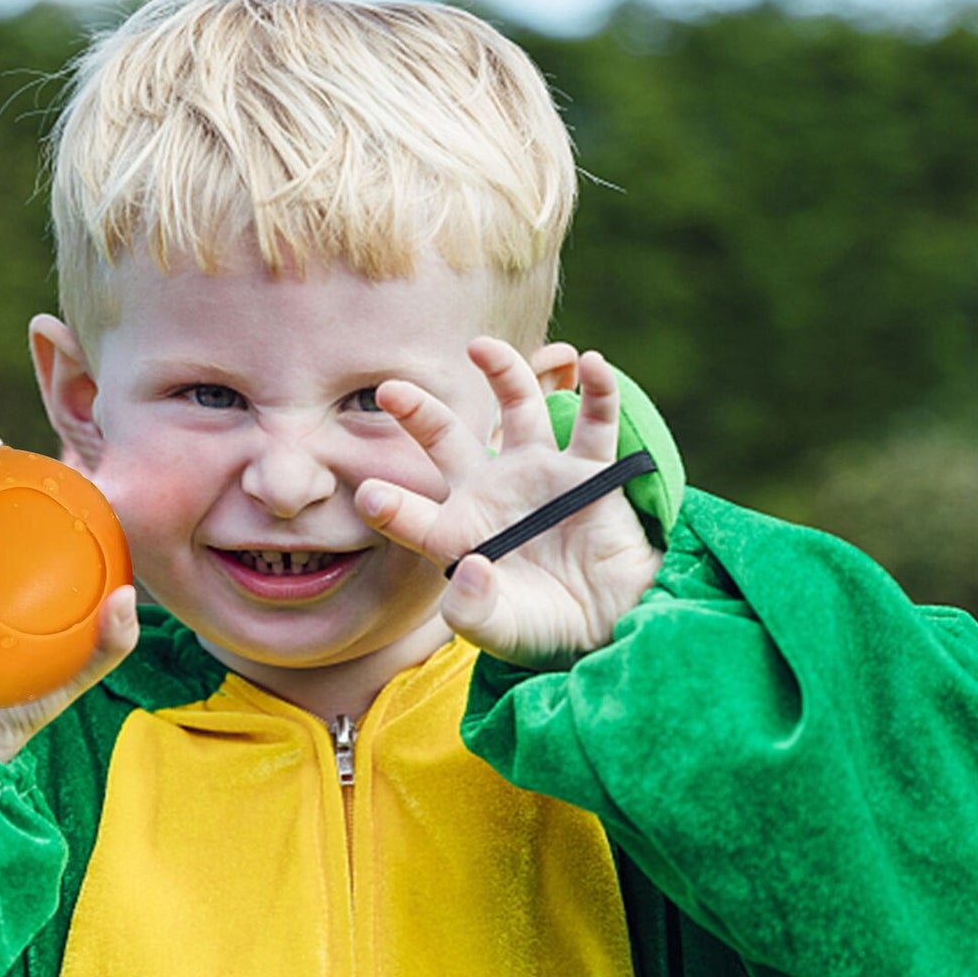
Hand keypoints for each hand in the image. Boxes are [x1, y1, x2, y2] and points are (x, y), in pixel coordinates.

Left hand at [355, 341, 662, 666]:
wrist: (609, 623)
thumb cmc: (542, 627)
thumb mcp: (499, 630)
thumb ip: (473, 609)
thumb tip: (470, 566)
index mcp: (456, 532)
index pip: (411, 514)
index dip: (389, 504)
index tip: (368, 494)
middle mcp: (490, 491)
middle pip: (446, 440)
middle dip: (418, 413)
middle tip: (389, 389)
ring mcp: (540, 474)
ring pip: (517, 409)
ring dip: (503, 373)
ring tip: (480, 347)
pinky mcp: (590, 472)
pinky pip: (595, 423)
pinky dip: (598, 393)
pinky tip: (592, 364)